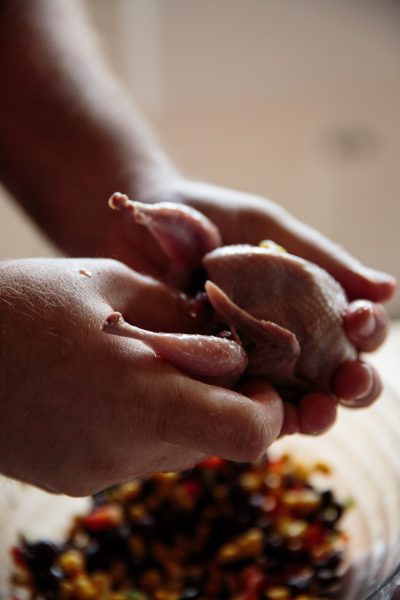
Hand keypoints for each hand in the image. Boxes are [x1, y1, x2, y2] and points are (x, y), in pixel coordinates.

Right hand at [0, 258, 282, 494]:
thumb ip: (178, 313)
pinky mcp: (76, 478)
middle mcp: (126, 451)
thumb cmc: (17, 308)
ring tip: (148, 362)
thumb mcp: (107, 284)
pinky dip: (144, 421)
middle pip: (216, 439)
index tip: (260, 379)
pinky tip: (110, 384)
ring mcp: (98, 471)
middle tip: (206, 354)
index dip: (269, 410)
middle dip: (227, 400)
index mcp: (141, 398)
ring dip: (183, 407)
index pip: (248, 435)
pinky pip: (138, 453)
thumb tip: (222, 337)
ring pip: (179, 446)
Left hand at [101, 179, 394, 436]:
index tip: (360, 319)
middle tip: (352, 379)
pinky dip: (260, 417)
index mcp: (308, 304)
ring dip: (318, 413)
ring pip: (296, 403)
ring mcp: (248, 364)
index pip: (355, 331)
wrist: (143, 222)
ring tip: (320, 410)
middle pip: (336, 376)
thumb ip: (322, 258)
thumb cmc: (208, 218)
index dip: (368, 331)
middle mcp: (285, 340)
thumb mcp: (268, 226)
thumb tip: (390, 289)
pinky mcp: (210, 380)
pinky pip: (241, 406)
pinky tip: (267, 417)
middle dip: (354, 383)